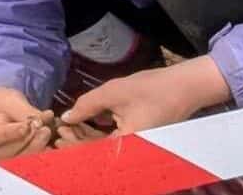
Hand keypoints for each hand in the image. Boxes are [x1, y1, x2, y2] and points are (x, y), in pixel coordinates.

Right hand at [0, 88, 53, 165]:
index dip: (10, 133)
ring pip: (17, 161)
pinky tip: (49, 145)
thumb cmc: (0, 105)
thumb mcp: (8, 100)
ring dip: (35, 148)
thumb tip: (41, 120)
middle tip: (45, 130)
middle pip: (6, 153)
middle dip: (28, 141)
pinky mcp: (8, 169)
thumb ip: (23, 111)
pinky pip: (24, 164)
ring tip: (47, 133)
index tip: (26, 126)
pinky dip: (37, 154)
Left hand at [58, 57, 229, 140]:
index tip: (57, 133)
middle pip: (95, 155)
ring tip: (72, 122)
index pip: (89, 155)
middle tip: (62, 126)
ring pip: (103, 150)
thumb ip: (88, 105)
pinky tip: (88, 121)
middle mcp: (129, 156)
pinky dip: (99, 135)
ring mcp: (133, 150)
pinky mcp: (135, 142)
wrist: (185, 88)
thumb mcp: (115, 92)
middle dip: (76, 141)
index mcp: (124, 149)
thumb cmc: (151, 89)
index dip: (71, 145)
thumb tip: (67, 117)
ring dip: (86, 137)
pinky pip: (112, 144)